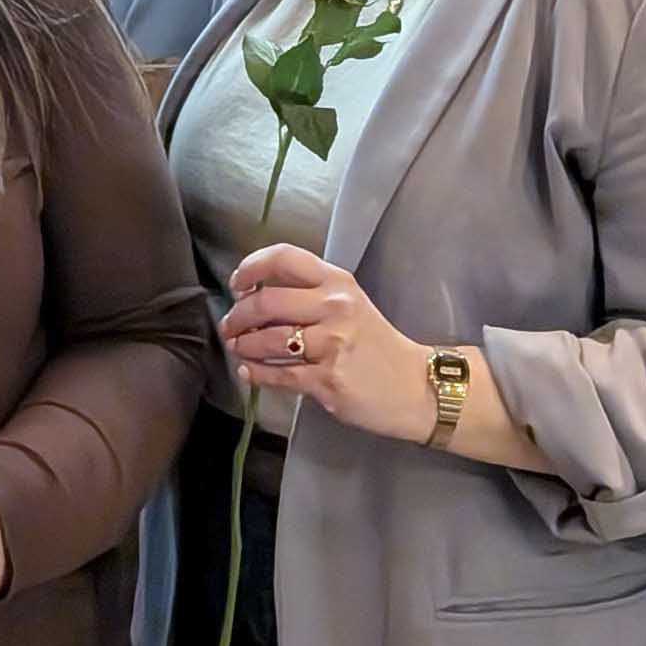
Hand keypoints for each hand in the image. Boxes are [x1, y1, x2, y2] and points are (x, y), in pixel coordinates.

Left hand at [221, 244, 432, 443]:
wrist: (415, 387)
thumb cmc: (376, 344)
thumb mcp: (349, 304)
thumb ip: (310, 294)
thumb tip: (255, 294)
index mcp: (337, 282)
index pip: (284, 258)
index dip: (251, 268)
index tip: (237, 284)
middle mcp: (334, 307)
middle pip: (266, 302)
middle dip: (238, 316)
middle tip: (231, 326)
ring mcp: (331, 344)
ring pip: (268, 340)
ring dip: (243, 345)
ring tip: (238, 348)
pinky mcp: (327, 380)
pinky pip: (279, 375)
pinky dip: (256, 373)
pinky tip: (248, 372)